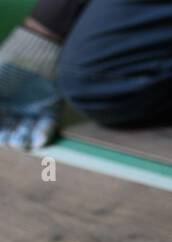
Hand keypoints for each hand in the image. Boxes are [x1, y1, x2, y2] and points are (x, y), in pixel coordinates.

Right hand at [0, 25, 61, 150]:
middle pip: (13, 129)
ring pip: (29, 130)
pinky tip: (38, 141)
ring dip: (26, 138)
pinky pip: (47, 124)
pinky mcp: (52, 109)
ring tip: (23, 144)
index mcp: (2, 102)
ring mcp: (35, 110)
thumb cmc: (10, 62)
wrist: (36, 50)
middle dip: (10, 137)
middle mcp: (18, 109)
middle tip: (9, 142)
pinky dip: (42, 133)